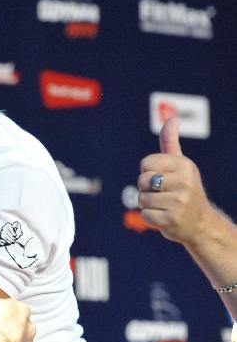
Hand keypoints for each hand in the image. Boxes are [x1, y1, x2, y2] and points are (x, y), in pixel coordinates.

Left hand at [138, 117, 211, 244]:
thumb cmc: (185, 190)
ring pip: (141, 199)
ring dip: (149, 205)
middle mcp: (184, 182)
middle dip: (147, 190)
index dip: (148, 172)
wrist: (201, 223)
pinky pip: (145, 215)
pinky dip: (151, 219)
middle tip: (164, 194)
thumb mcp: (181, 164)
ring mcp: (179, 201)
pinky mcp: (172, 219)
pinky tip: (165, 217)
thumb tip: (171, 118)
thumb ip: (170, 142)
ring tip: (165, 206)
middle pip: (142, 181)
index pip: (145, 163)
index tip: (163, 178)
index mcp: (184, 165)